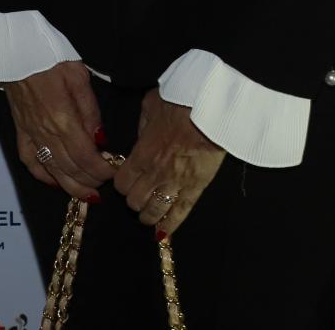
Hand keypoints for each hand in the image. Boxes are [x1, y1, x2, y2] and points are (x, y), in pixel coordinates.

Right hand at [8, 61, 115, 197]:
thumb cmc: (51, 59)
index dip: (100, 170)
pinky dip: (42, 176)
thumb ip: (90, 111)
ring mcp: (30, 135)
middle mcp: (45, 133)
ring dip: (70, 186)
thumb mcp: (79, 77)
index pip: (85, 156)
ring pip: (51, 170)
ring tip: (86, 196)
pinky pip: (30, 162)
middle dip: (89, 182)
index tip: (113, 173)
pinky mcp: (20, 132)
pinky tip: (55, 182)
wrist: (16, 53)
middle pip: (69, 168)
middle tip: (104, 187)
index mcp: (63, 119)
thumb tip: (101, 139)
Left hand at [113, 91, 225, 238]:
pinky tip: (163, 233)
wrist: (212, 108)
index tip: (127, 180)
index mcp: (141, 154)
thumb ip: (142, 125)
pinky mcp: (195, 188)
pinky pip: (179, 213)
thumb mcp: (151, 105)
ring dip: (149, 215)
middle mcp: (154, 173)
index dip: (123, 184)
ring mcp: (175, 183)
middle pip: (134, 201)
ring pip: (153, 212)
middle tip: (140, 194)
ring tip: (150, 214)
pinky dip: (169, 226)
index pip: (122, 183)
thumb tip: (140, 135)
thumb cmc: (181, 101)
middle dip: (134, 199)